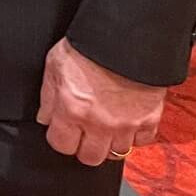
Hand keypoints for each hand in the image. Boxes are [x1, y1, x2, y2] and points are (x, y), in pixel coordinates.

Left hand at [36, 37, 166, 165]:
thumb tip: (45, 118)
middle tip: (84, 132)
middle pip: (90, 158)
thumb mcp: (55, 64)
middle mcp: (99, 123)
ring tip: (106, 125)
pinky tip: (128, 120)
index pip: (61, 145)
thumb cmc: (88, 46)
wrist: (125, 37)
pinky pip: (143, 141)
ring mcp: (127, 124)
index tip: (62, 131)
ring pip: (117, 152)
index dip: (60, 138)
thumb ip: (48, 96)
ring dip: (110, 142)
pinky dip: (136, 134)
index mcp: (73, 110)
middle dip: (84, 147)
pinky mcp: (150, 119)